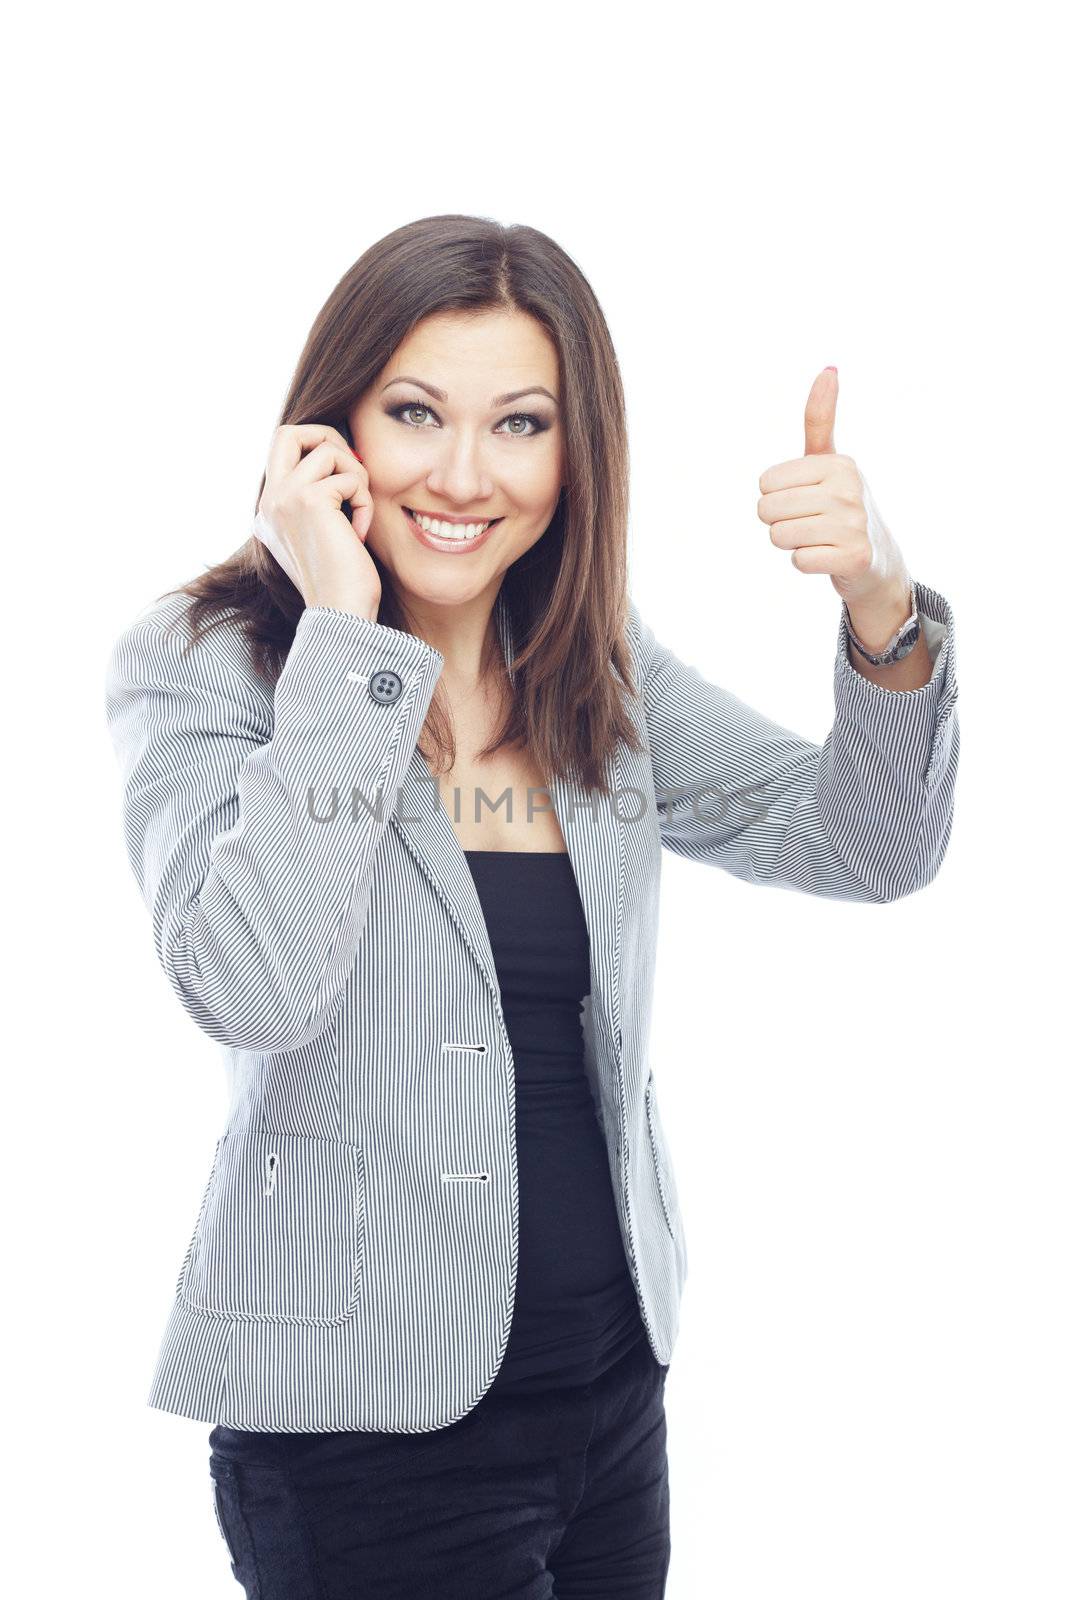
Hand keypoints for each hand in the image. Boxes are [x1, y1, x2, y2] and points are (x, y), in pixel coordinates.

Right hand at [253, 423, 381, 616]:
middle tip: (352, 471)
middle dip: (328, 438)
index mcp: (269, 510)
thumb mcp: (322, 535)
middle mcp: (269, 501)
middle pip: (289, 432)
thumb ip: (318, 500)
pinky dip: (365, 502)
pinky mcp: (308, 500)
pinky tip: (359, 534)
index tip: (345, 478)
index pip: (283, 450)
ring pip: (328, 450)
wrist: (340, 613)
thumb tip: (340, 461)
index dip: (318, 449)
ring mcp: (284, 498)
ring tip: (359, 514)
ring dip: (356, 477)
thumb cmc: (342, 581)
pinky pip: (350, 477)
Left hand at [756, 368, 910, 611]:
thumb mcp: (830, 461)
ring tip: (819, 540)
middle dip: (780, 522)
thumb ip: (820, 419)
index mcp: (838, 463)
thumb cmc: (842, 507)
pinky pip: (798, 561)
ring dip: (792, 544)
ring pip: (780, 536)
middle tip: (810, 524)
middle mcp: (849, 489)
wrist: (877, 560)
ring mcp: (854, 524)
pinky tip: (828, 558)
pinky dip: (806, 563)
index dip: (775, 498)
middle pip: (767, 510)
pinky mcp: (854, 557)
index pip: (765, 484)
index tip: (805, 500)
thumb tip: (829, 367)